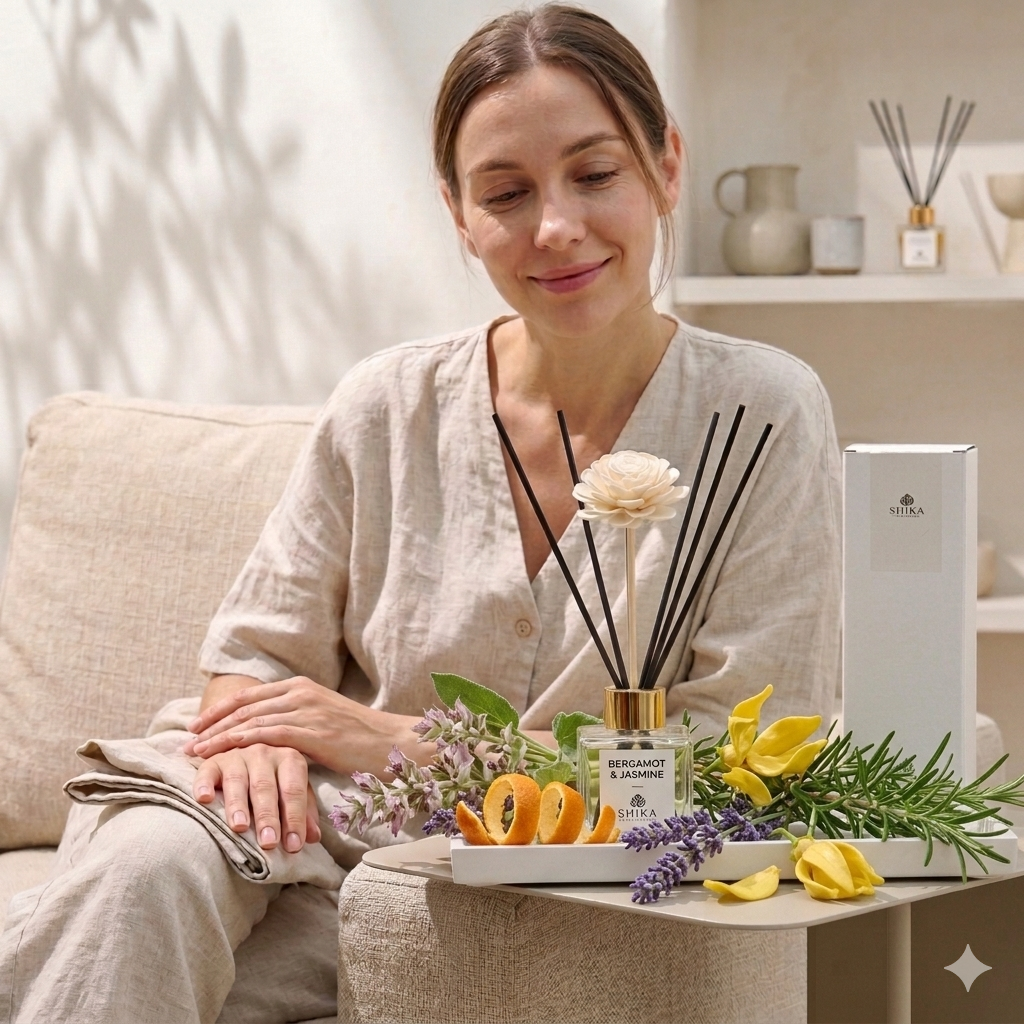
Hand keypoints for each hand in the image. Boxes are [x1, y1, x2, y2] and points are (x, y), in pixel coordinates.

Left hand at [184, 676, 420, 775]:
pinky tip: (225, 753)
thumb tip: (271, 733)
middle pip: (245, 706)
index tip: (197, 724)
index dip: (221, 709)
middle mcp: (301, 693)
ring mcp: (306, 710)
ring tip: (196, 752)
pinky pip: (268, 734)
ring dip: (219, 737)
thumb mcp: (325, 721)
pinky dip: (241, 742)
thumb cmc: (360, 738)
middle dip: (212, 723)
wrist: (391, 742)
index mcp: (302, 687)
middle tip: (188, 739)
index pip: (251, 696)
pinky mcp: (312, 731)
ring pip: (251, 720)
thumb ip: (298, 720)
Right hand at [192, 743, 320, 851]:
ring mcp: (237, 754)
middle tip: (268, 843)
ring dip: (238, 804)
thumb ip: (304, 811)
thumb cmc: (274, 778)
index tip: (293, 845)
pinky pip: (207, 771)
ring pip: (237, 780)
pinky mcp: (212, 760)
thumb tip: (313, 838)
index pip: (294, 790)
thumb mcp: (293, 789)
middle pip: (265, 787)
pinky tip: (204, 799)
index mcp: (289, 758)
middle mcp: (264, 752)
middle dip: (267, 816)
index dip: (294, 818)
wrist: (245, 748)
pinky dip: (204, 784)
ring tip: (240, 827)